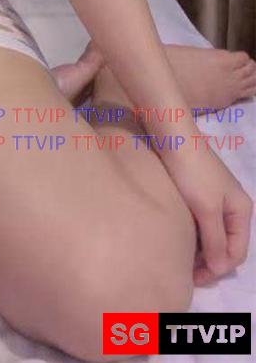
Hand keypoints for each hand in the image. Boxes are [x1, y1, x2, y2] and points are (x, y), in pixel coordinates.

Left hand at [159, 141, 251, 285]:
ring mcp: (216, 198)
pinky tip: (179, 238)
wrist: (172, 136)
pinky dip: (194, 234)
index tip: (194, 278)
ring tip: (181, 259)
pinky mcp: (198, 192)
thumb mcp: (206, 209)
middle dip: (210, 261)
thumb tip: (219, 268)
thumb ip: (215, 240)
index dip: (218, 269)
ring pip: (212, 234)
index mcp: (242, 210)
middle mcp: (233, 205)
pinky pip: (201, 221)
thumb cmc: (192, 173)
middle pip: (226, 244)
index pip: (237, 252)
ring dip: (200, 249)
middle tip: (186, 273)